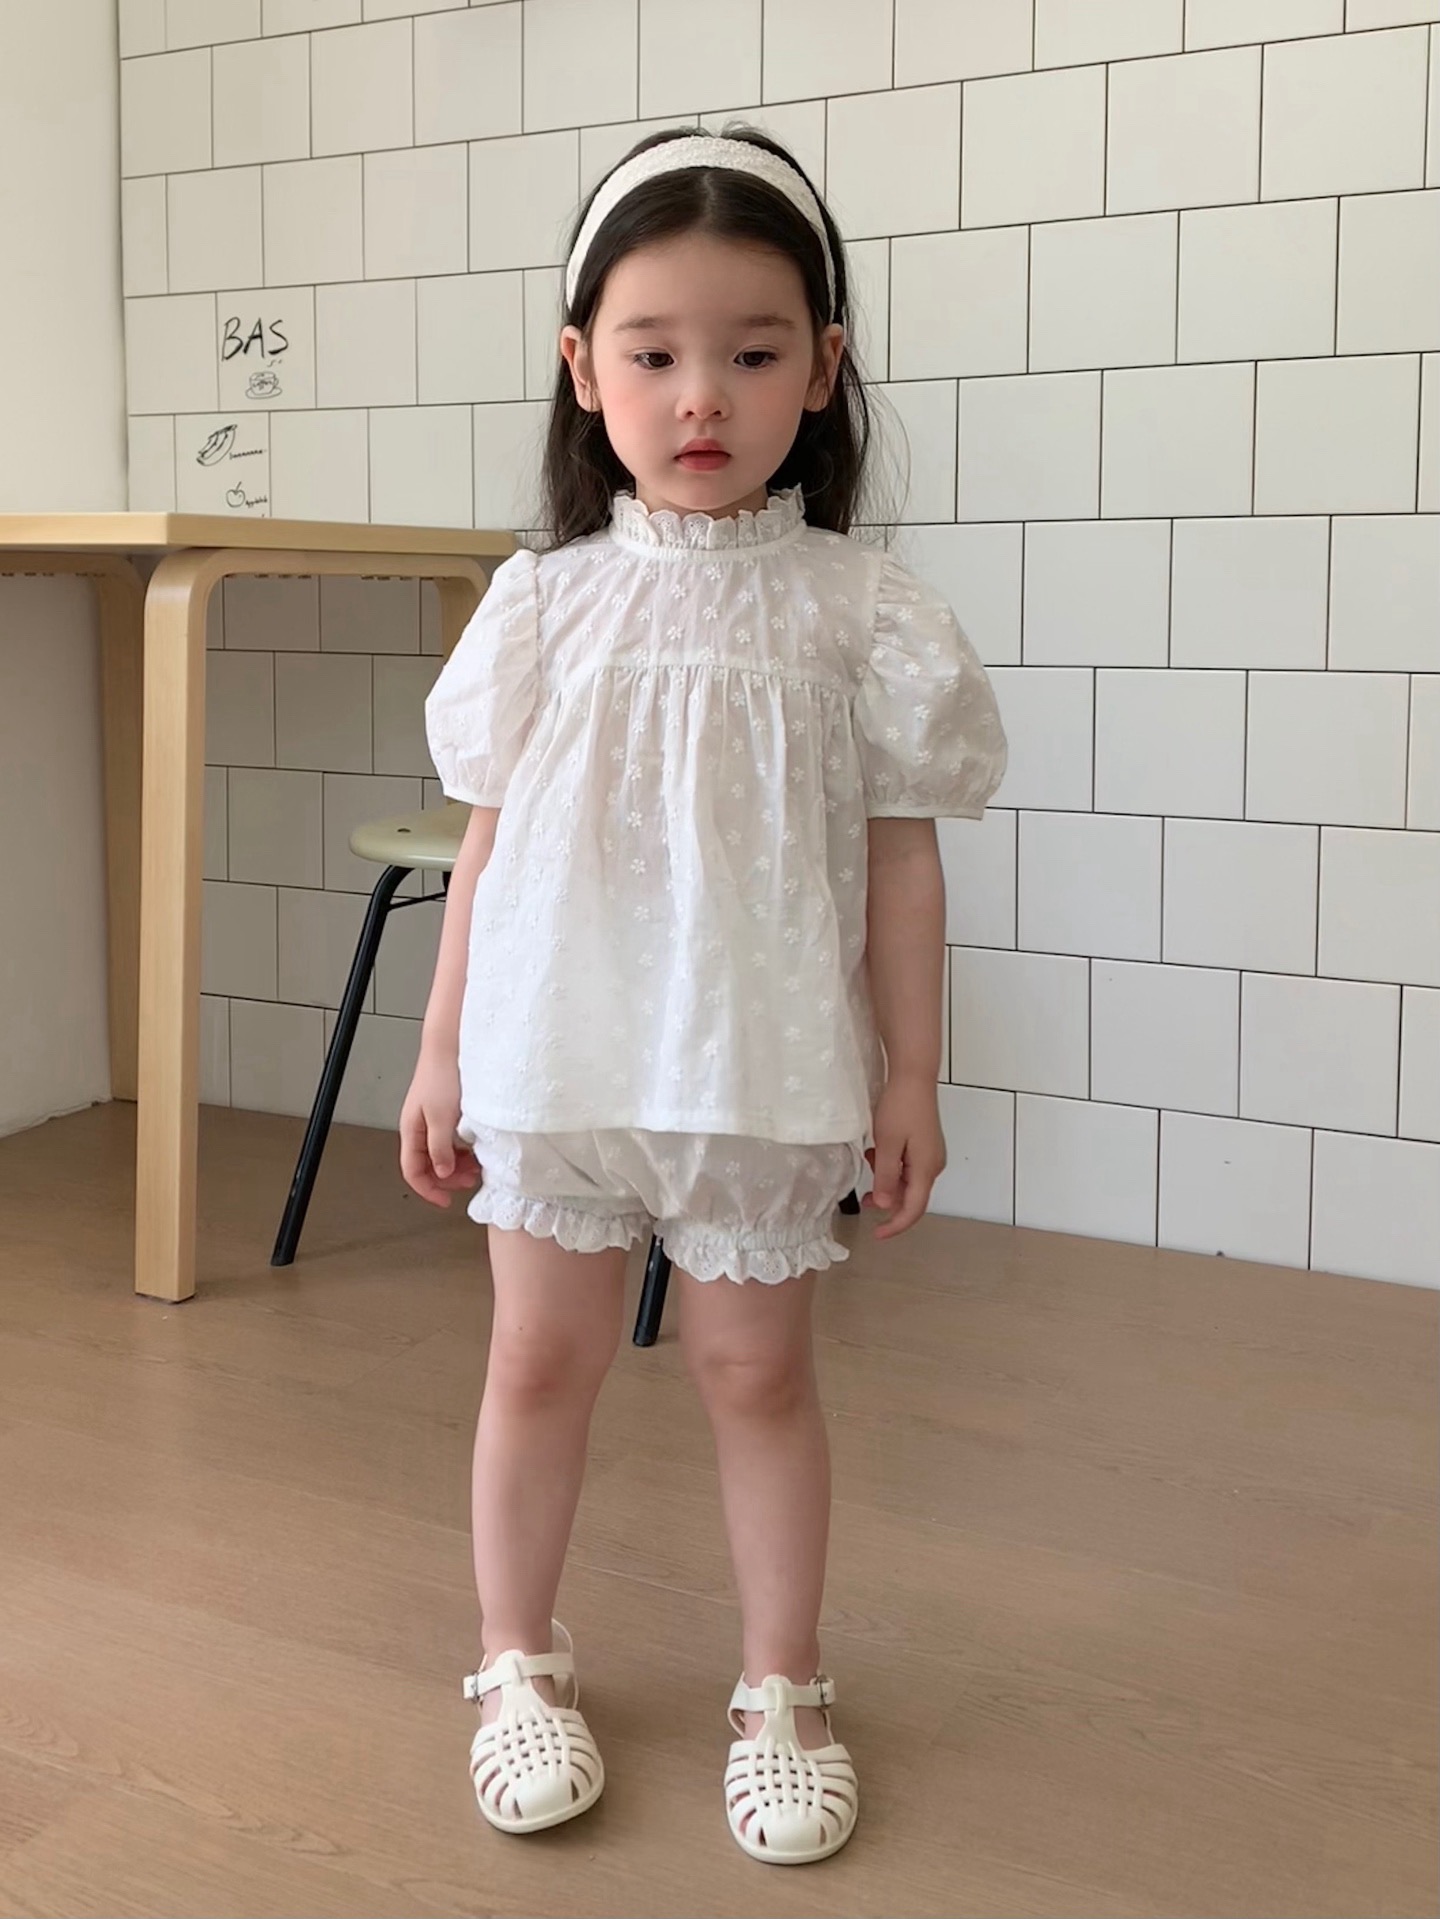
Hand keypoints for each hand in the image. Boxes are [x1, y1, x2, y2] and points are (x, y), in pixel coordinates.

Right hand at [399, 1051, 479, 1207]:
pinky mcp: (446, 1112)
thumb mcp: (442, 1117)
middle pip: (428, 1165)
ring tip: (478, 1166)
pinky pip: (451, 1140)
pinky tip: (476, 1147)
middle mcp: (419, 1128)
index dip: (428, 1190)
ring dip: (458, 1164)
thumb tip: (442, 1172)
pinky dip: (462, 1149)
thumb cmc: (443, 1076)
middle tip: (471, 1181)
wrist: (450, 1046)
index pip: (413, 1171)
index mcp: (412, 1130)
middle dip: (448, 1178)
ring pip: (441, 1153)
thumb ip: (440, 1147)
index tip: (447, 1201)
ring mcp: (432, 1120)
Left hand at [864, 1072, 946, 1239]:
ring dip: (888, 1180)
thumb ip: (886, 1177)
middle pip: (912, 1196)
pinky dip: (893, 1166)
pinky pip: (909, 1166)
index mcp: (926, 1168)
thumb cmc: (900, 1107)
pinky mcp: (926, 1145)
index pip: (913, 1208)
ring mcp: (932, 1154)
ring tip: (870, 1161)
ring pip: (909, 1181)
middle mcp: (934, 1165)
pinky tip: (879, 1151)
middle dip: (888, 1201)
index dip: (895, 1225)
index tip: (877, 1234)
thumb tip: (885, 1205)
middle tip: (864, 1200)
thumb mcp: (887, 1144)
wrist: (914, 1077)